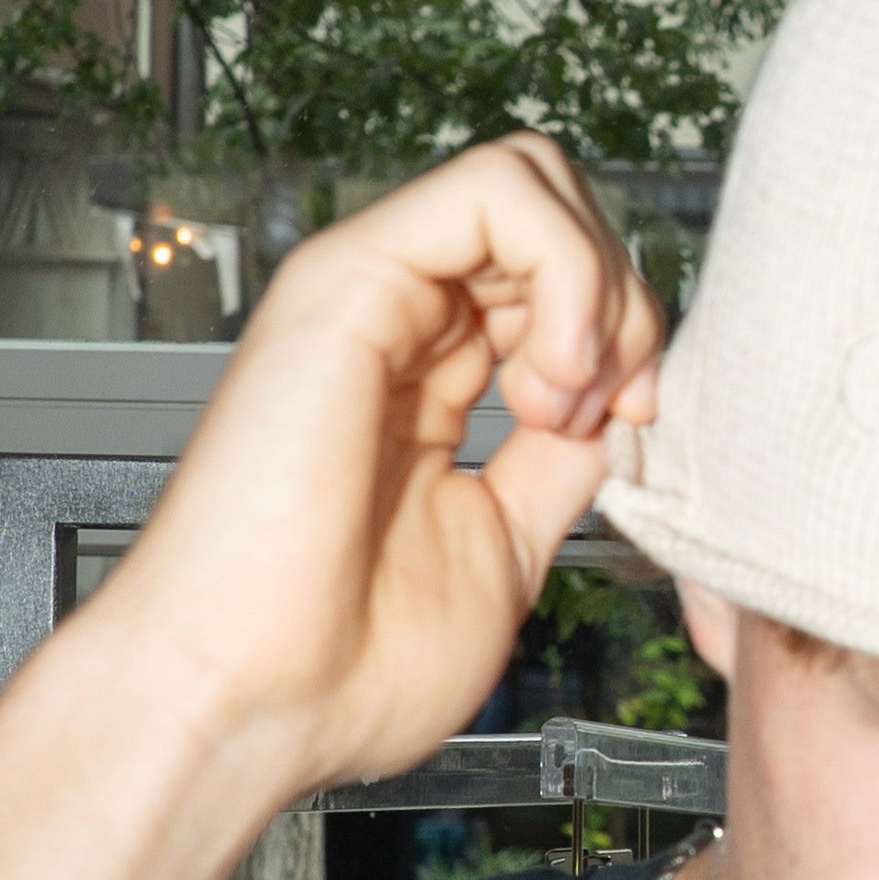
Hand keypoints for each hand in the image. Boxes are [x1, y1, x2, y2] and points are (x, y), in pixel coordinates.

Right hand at [73, 136, 665, 818]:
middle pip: (559, 213)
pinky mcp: (350, 275)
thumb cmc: (341, 663)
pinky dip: (565, 267)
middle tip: (605, 416)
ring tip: (567, 398)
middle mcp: (399, 325)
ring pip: (534, 178)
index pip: (561, 283)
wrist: (250, 701)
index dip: (629, 340)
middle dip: (624, 304)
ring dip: (596, 286)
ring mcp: (372, 292)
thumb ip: (560, 463)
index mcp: (430, 382)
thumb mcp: (507, 546)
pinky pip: (495, 190)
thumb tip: (622, 405)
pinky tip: (550, 372)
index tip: (625, 436)